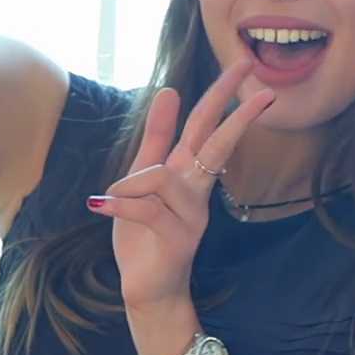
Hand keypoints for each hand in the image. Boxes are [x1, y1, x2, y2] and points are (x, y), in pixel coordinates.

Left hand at [88, 60, 274, 314]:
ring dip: (132, 183)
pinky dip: (121, 205)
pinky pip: (146, 208)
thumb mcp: (140, 180)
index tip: (245, 65)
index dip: (223, 95)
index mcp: (187, 173)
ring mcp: (191, 215)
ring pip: (163, 177)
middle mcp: (195, 190)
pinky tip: (103, 206)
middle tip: (252, 73)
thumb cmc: (144, 235)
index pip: (207, 126)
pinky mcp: (177, 238)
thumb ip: (156, 139)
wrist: (147, 289)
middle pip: (214, 140)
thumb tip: (170, 91)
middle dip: (231, 106)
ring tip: (112, 197)